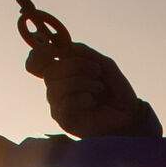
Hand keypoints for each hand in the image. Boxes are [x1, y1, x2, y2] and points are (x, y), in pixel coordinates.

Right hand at [25, 41, 144, 138]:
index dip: (38, 55)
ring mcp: (58, 106)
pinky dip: (82, 98)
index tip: (51, 50)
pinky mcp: (64, 121)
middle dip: (76, 66)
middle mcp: (55, 89)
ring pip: (56, 87)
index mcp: (61, 73)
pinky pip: (64, 103)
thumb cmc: (115, 89)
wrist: (128, 113)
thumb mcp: (102, 63)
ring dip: (82, 82)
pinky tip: (92, 102)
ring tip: (99, 88)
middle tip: (97, 71)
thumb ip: (82, 52)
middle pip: (50, 72)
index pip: (37, 63)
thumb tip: (61, 45)